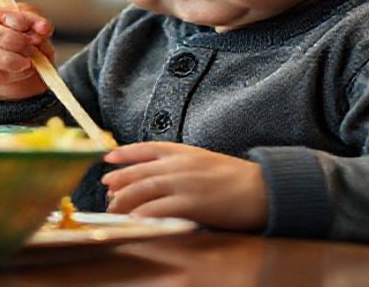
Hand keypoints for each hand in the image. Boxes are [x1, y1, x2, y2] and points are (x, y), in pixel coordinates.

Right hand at [0, 2, 53, 100]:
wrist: (25, 66)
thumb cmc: (25, 38)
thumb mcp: (34, 25)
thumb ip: (38, 23)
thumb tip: (43, 28)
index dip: (11, 18)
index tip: (26, 26)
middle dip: (10, 39)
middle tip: (30, 46)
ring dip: (7, 59)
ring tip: (28, 61)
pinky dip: (9, 74)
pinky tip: (24, 71)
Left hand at [101, 142, 267, 231]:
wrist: (261, 188)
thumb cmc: (235, 177)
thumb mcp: (204, 160)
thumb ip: (182, 163)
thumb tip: (160, 174)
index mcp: (183, 151)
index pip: (146, 148)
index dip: (125, 153)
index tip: (108, 158)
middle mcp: (179, 164)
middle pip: (139, 172)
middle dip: (119, 181)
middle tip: (107, 191)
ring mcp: (183, 183)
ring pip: (143, 190)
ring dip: (124, 200)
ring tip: (114, 209)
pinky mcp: (191, 203)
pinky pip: (159, 209)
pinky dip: (143, 214)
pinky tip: (134, 220)